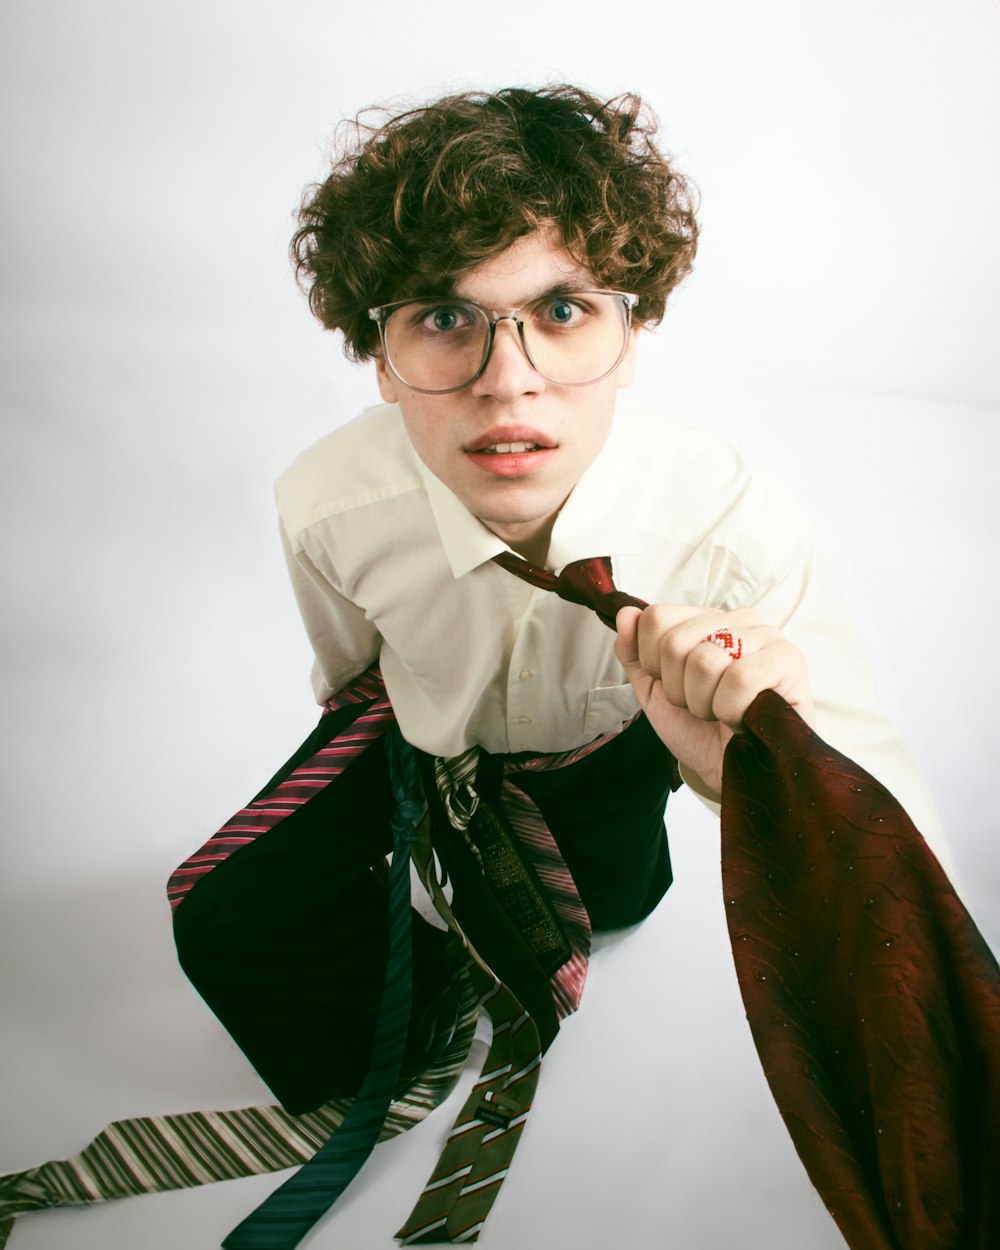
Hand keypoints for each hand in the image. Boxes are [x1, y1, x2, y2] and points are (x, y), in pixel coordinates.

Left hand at [614, 605, 814, 797]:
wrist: (734, 774)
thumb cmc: (700, 731)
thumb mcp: (655, 691)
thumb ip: (634, 653)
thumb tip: (625, 613)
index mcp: (706, 619)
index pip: (656, 618)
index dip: (653, 664)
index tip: (676, 687)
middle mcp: (739, 619)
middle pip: (675, 641)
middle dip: (678, 690)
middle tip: (703, 706)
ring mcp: (767, 637)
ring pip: (705, 660)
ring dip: (705, 703)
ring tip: (724, 713)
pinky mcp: (790, 662)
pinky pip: (740, 679)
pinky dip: (732, 711)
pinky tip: (744, 718)